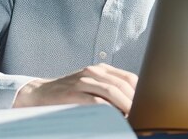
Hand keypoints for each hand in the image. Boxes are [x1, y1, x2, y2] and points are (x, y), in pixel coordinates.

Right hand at [12, 63, 137, 115]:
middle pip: (122, 85)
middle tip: (143, 115)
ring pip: (111, 91)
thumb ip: (109, 90)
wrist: (39, 93)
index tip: (148, 106)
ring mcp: (82, 81)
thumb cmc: (69, 93)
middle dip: (135, 101)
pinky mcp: (72, 93)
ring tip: (132, 117)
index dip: (140, 92)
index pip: (129, 78)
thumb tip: (134, 105)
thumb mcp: (91, 86)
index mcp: (101, 69)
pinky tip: (114, 118)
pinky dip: (108, 111)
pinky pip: (95, 101)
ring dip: (125, 106)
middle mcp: (93, 72)